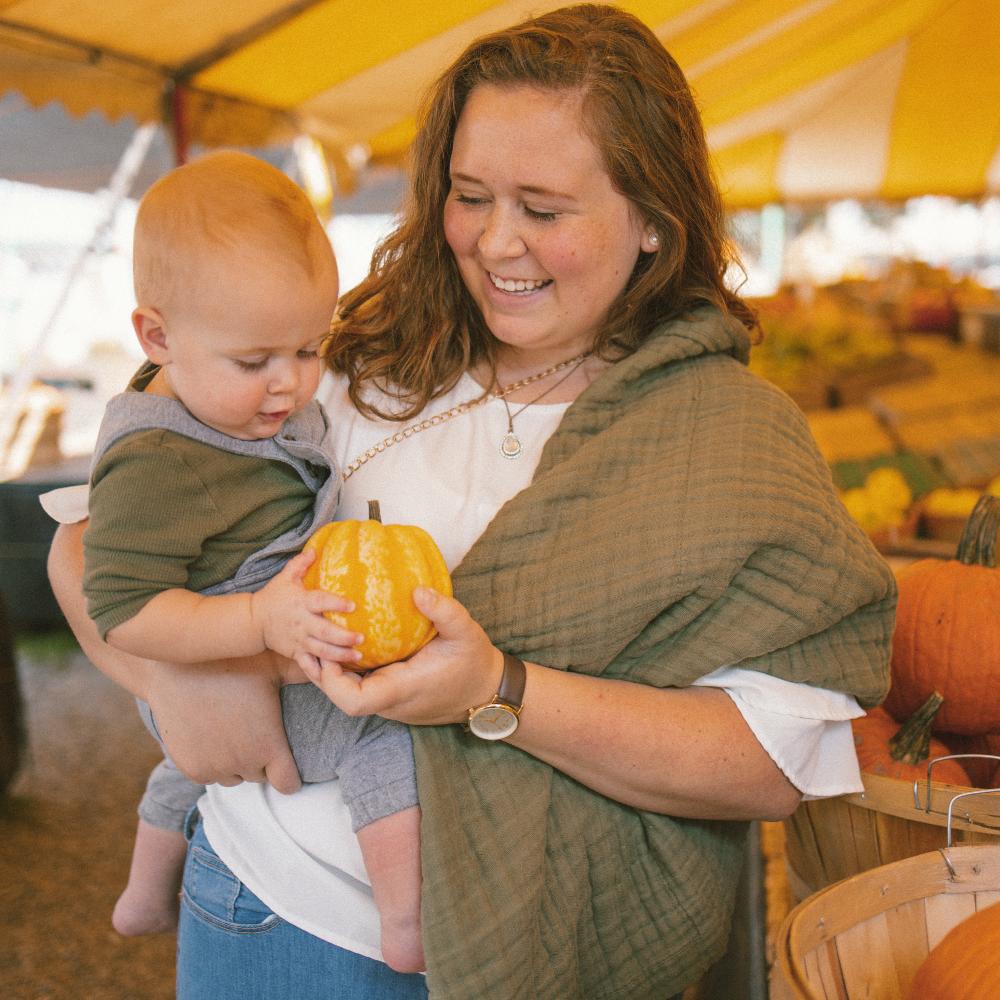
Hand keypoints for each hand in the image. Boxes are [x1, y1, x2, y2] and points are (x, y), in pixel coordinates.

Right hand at [147, 653, 303, 792]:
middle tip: (254, 731)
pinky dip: (212, 761)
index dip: (289, 774)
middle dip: (260, 760)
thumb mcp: (274, 666)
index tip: (285, 760)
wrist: (177, 669)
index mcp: (269, 746)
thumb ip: (304, 673)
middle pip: (260, 776)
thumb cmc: (232, 664)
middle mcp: (244, 764)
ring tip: (232, 729)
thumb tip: (332, 670)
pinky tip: (211, 733)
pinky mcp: (192, 770)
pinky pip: (210, 774)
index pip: (288, 784)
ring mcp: (215, 769)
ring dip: (236, 762)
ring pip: (234, 777)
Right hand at [251, 549, 363, 668]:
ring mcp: (299, 640)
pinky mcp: (296, 653)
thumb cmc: (274, 597)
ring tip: (358, 656)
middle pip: (324, 631)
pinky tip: (337, 675)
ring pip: (321, 650)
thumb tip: (315, 550)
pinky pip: (309, 665)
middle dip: (343, 636)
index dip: (336, 603)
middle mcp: (301, 623)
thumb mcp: (284, 577)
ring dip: (340, 655)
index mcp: (301, 603)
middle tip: (361, 638)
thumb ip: (300, 564)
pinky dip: (321, 671)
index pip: (320, 602)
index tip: (352, 605)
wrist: (254, 622)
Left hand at [304, 587, 502, 725]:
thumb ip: (443, 611)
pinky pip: (363, 687)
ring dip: (335, 670)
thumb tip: (418, 590)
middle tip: (317, 637)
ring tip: (326, 638)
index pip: (353, 702)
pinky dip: (350, 670)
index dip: (331, 681)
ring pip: (350, 694)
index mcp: (402, 689)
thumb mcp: (466, 631)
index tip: (328, 652)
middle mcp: (391, 702)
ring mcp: (391, 702)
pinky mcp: (393, 697)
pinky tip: (349, 644)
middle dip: (323, 672)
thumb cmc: (474, 663)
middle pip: (342, 698)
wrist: (487, 691)